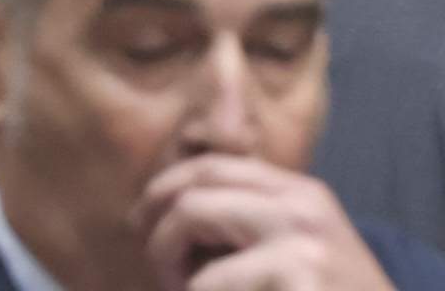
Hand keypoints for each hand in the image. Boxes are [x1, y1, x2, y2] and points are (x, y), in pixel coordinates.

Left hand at [135, 155, 394, 290]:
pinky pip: (209, 288)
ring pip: (194, 237)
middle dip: (159, 238)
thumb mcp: (298, 252)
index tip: (141, 226)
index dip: (163, 191)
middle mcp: (303, 207)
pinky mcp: (298, 278)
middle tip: (166, 282)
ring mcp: (302, 244)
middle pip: (194, 195)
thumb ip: (252, 223)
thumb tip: (169, 208)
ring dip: (176, 281)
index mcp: (302, 194)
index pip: (212, 166)